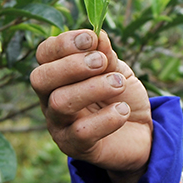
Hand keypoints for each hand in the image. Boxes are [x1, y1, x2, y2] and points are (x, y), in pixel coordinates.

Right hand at [29, 29, 151, 182]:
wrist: (141, 134)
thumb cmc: (121, 97)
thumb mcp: (117, 70)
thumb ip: (106, 54)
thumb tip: (97, 35)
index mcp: (58, 75)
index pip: (44, 54)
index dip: (64, 43)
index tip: (91, 38)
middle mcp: (50, 99)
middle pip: (41, 78)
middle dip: (72, 65)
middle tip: (102, 62)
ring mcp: (59, 125)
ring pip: (60, 102)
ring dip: (93, 88)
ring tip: (118, 83)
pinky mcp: (75, 147)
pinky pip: (81, 132)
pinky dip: (105, 118)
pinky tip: (123, 110)